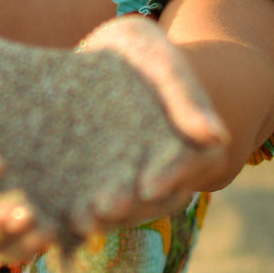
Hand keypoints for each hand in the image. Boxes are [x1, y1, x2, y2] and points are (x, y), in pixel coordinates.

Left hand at [74, 14, 228, 226]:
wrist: (92, 58)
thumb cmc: (135, 52)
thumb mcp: (156, 58)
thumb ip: (183, 93)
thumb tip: (217, 136)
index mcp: (191, 143)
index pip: (191, 166)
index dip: (171, 178)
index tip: (148, 187)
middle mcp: (164, 170)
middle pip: (158, 200)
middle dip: (132, 209)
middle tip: (105, 209)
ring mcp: (130, 183)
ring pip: (127, 212)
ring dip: (104, 221)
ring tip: (77, 221)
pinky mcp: (95, 188)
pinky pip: (92, 210)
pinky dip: (76, 219)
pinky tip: (55, 221)